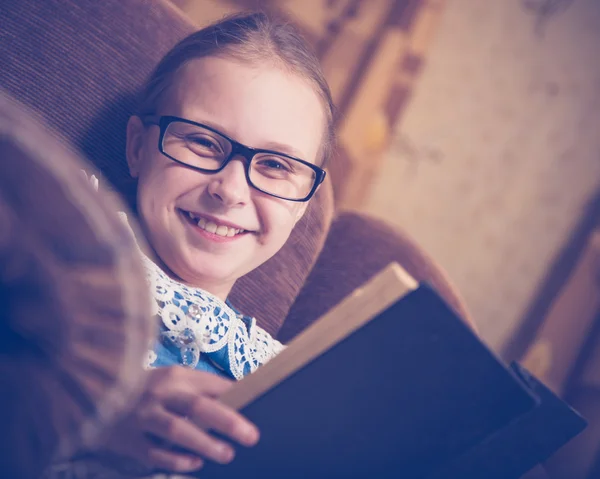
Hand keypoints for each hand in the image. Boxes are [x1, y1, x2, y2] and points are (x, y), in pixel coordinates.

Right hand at [93, 366, 259, 473]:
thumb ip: (201, 387)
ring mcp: (142, 417)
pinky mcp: (128, 439)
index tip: (260, 406)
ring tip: (227, 454)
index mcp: (175, 375)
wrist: (91, 392)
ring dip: (204, 443)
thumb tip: (239, 394)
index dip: (237, 396)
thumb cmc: (146, 387)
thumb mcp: (172, 378)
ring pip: (176, 430)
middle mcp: (159, 393)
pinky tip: (194, 464)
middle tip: (251, 436)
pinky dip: (174, 459)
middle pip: (197, 405)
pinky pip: (153, 452)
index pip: (212, 385)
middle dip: (227, 421)